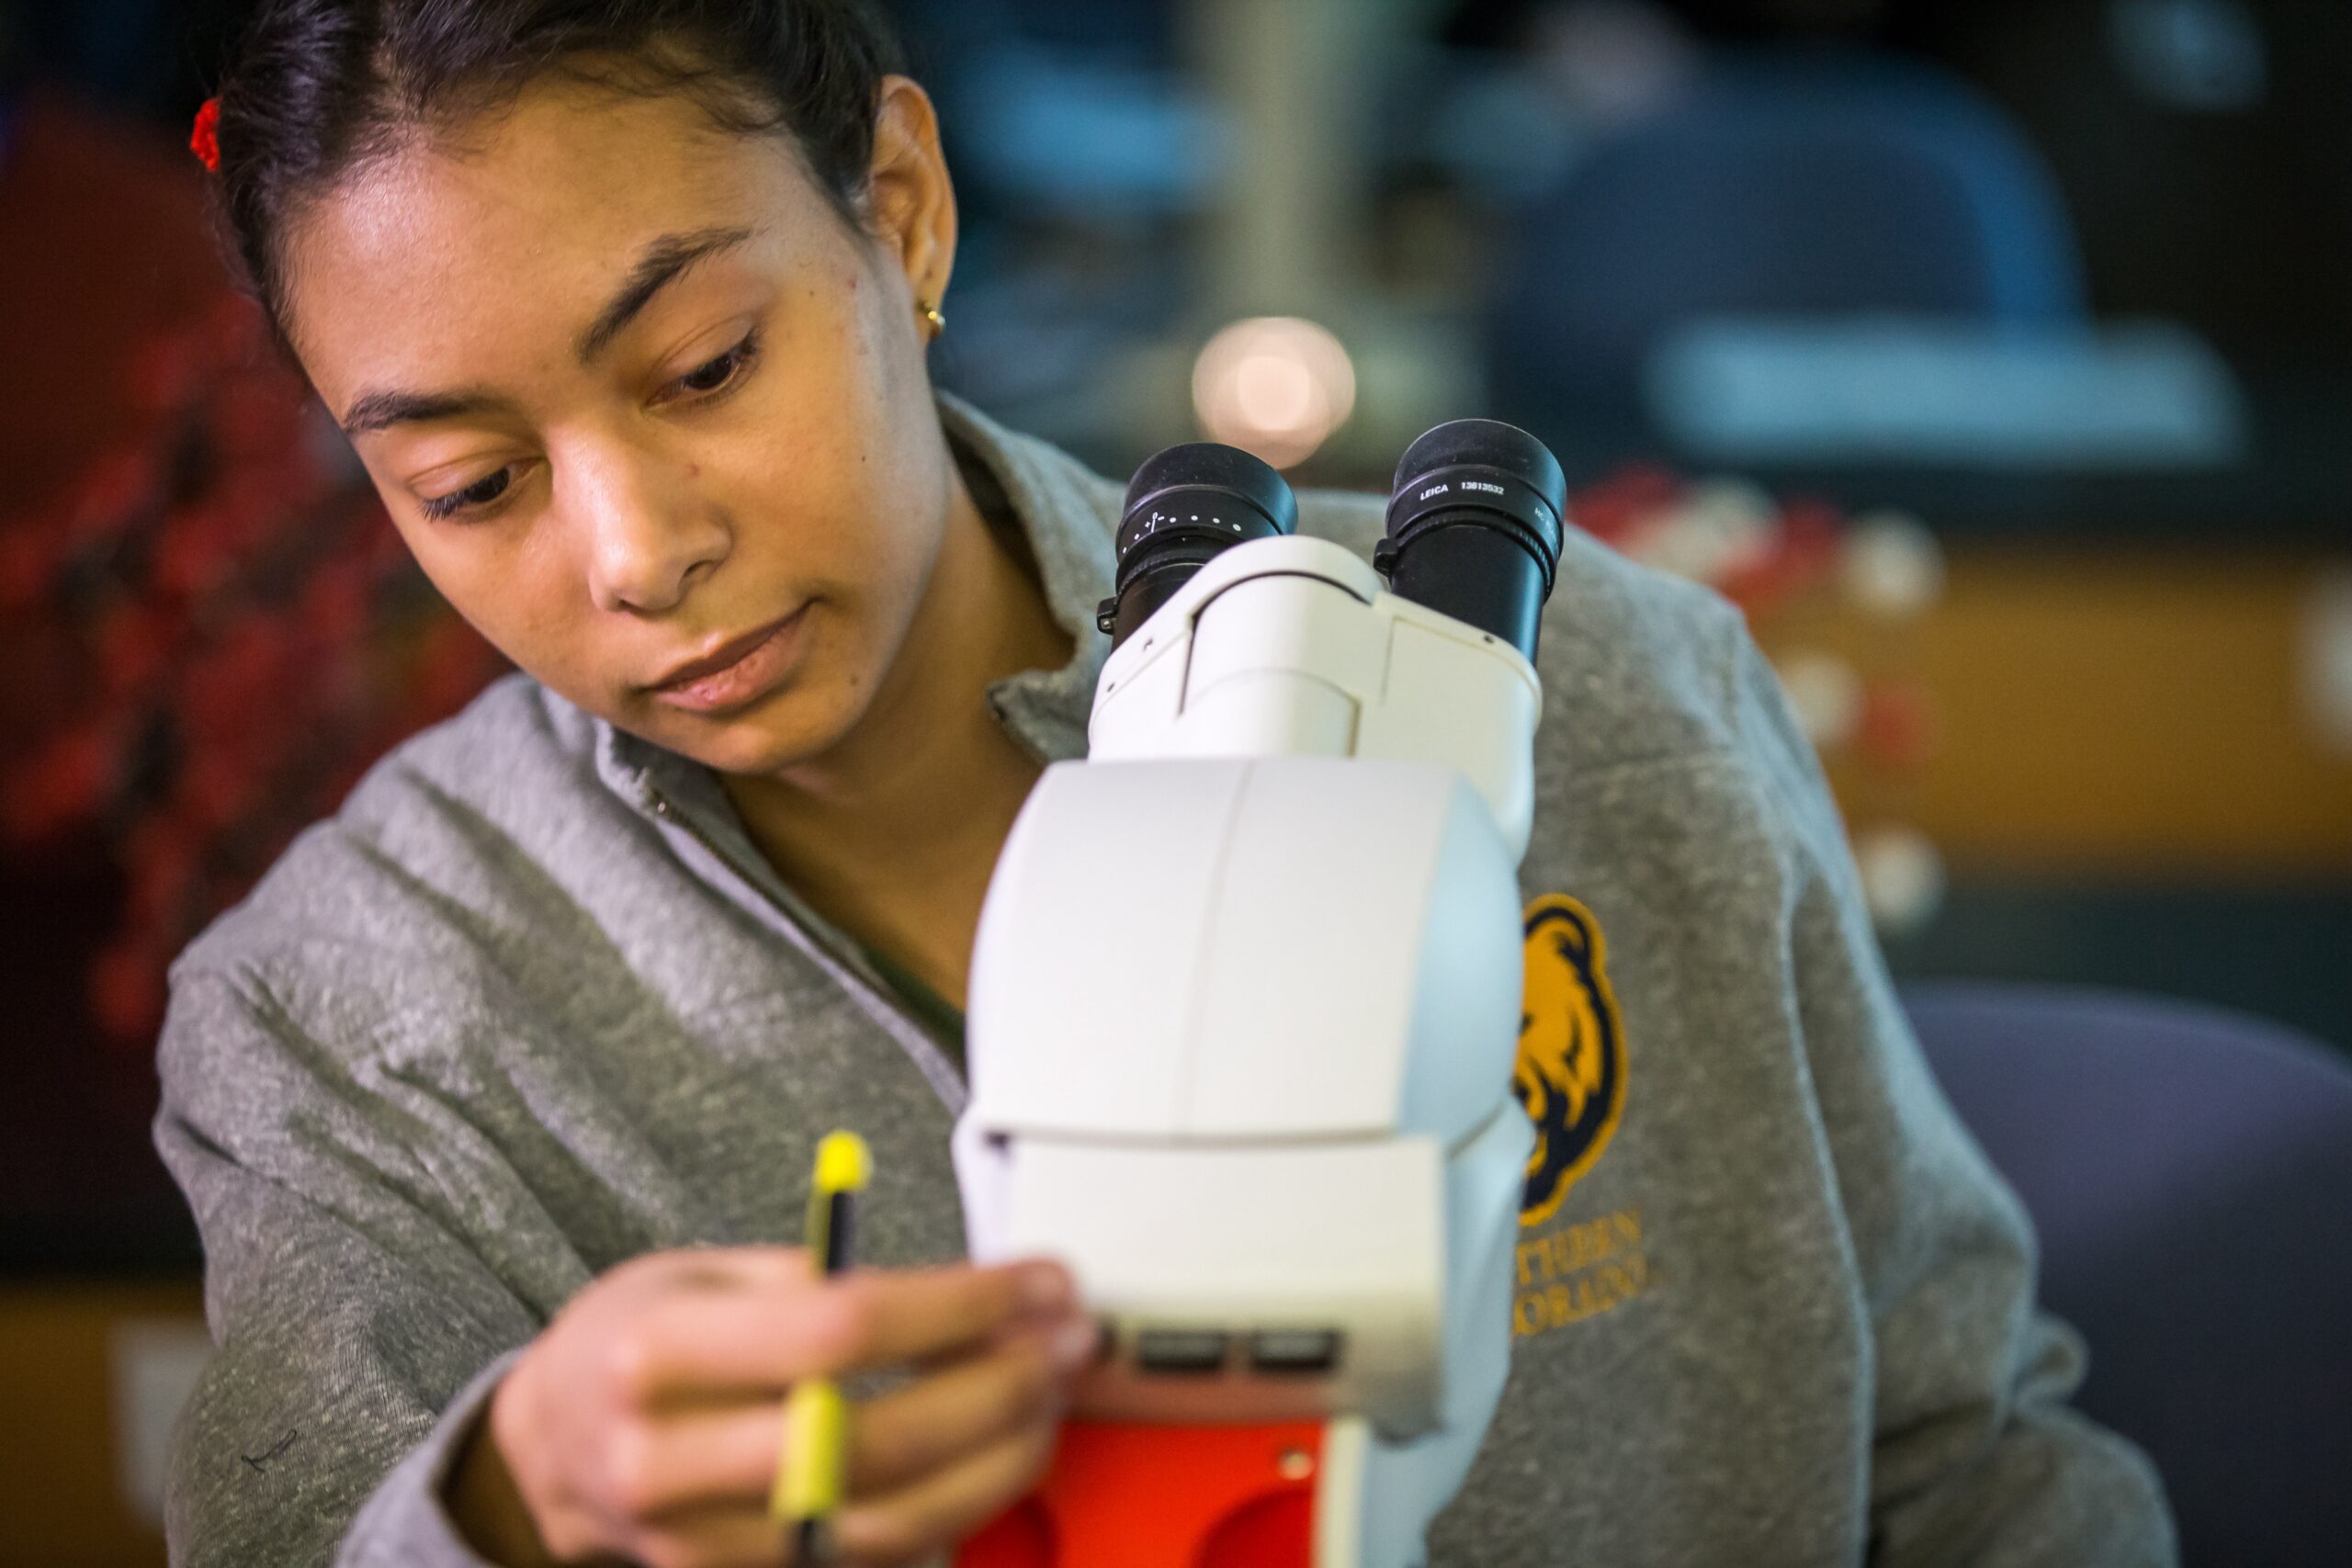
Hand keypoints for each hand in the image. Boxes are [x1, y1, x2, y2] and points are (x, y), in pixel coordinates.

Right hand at [455, 1246, 1095, 1567]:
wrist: (551, 1452)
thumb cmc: (632, 1342)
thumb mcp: (700, 1272)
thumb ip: (820, 1279)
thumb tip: (970, 1294)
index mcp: (657, 1355)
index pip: (843, 1330)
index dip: (961, 1305)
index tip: (1037, 1281)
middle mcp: (672, 1461)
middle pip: (877, 1438)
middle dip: (1001, 1387)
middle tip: (1069, 1341)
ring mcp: (705, 1541)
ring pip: (890, 1521)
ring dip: (998, 1459)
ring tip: (1049, 1399)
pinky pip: (874, 1559)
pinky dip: (953, 1509)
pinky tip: (996, 1455)